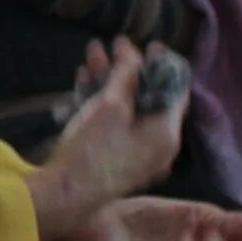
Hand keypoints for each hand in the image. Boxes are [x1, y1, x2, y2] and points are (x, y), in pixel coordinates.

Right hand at [26, 42, 184, 240]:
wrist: (65, 196)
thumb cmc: (94, 149)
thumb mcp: (111, 104)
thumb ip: (126, 74)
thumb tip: (133, 53)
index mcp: (167, 133)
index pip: (176, 90)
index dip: (163, 63)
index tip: (149, 44)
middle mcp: (159, 146)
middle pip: (149, 98)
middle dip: (129, 69)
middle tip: (115, 46)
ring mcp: (137, 156)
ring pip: (128, 110)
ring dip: (110, 82)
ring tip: (91, 55)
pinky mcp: (116, 162)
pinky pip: (116, 125)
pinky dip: (103, 103)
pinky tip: (82, 82)